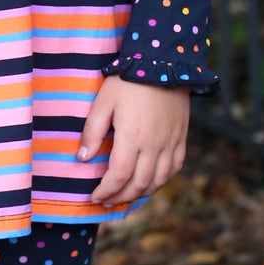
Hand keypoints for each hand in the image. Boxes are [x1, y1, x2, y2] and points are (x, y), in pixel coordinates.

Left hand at [78, 78, 190, 210]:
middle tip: (107, 201)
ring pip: (158, 180)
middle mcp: (154, 145)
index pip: (119, 176)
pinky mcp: (181, 137)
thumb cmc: (128, 81)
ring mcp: (170, 143)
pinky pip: (175, 168)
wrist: (164, 63)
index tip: (95, 196)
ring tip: (126, 197)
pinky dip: (162, 181)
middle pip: (139, 184)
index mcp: (132, 138)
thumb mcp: (103, 102)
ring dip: (141, 194)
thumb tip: (82, 159)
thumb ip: (92, 132)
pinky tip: (151, 182)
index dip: (106, 191)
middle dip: (121, 197)